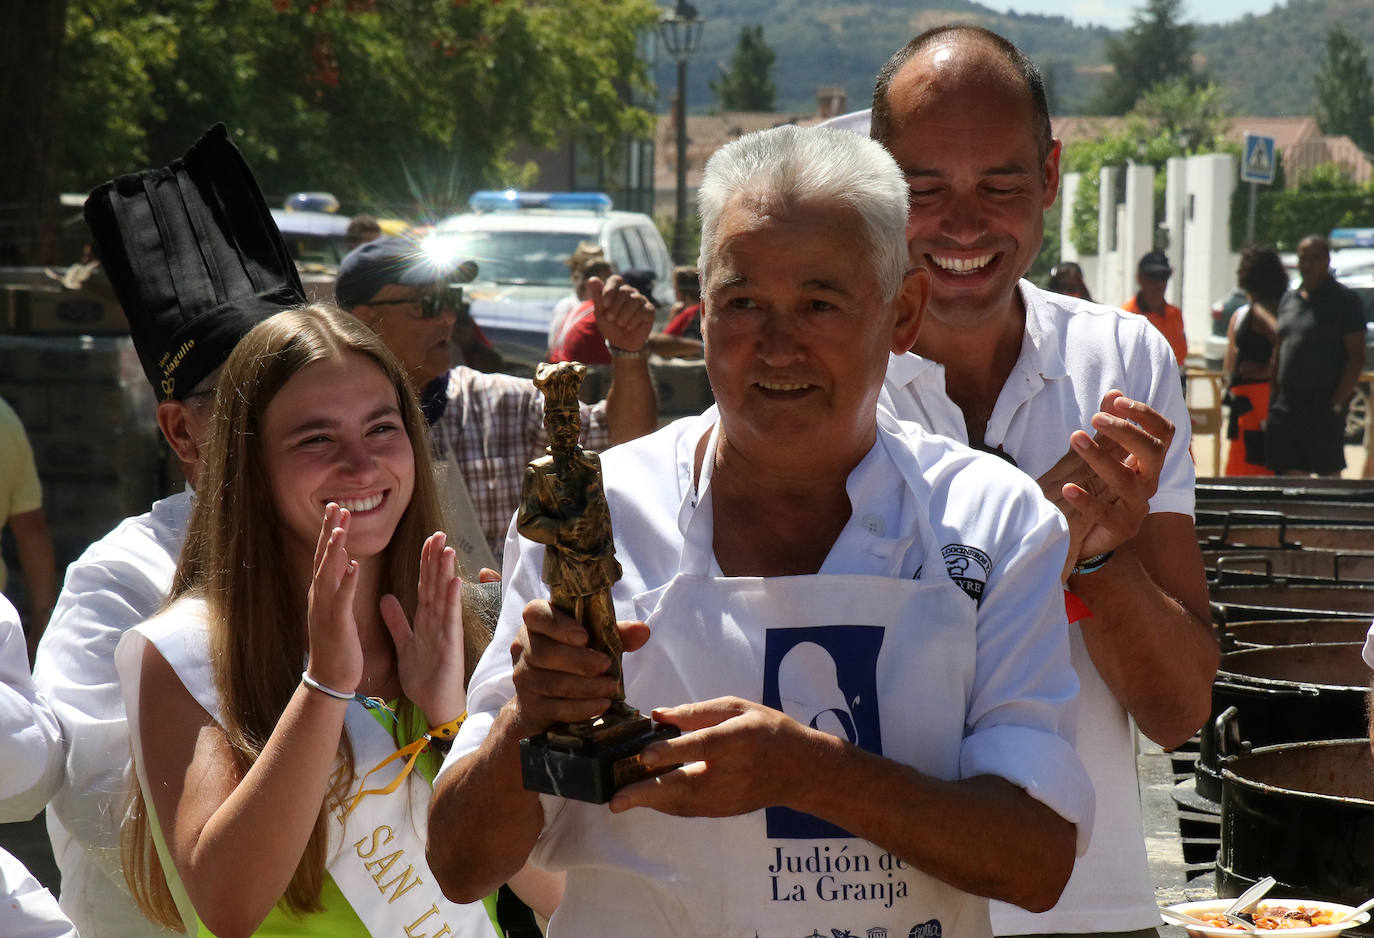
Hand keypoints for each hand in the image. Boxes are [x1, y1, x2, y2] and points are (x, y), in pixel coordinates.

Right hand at [305, 503, 363, 693]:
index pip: (325, 555)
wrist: (330, 677)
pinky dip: (346, 581)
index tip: (337, 509)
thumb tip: (345, 562)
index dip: (330, 531)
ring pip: (328, 574)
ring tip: (340, 529)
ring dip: (334, 551)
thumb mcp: (337, 608)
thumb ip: (339, 585)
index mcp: (322, 592)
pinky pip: (341, 599)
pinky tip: (353, 565)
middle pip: (322, 557)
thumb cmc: (336, 643)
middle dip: (329, 531)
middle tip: (335, 506)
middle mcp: (319, 596)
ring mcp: (325, 609)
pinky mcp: (336, 624)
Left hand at [382, 532, 466, 725]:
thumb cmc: (423, 677)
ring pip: (445, 596)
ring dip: (446, 572)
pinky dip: (453, 600)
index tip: (426, 540)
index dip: (425, 563)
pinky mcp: (451, 643)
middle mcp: (437, 620)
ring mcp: (446, 630)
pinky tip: (455, 581)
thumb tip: (385, 597)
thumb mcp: (404, 644)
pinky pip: (451, 618)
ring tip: (447, 549)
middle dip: (436, 559)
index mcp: (425, 619)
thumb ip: (396, 621)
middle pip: (435, 584)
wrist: (433, 704)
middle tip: (438, 533)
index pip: (424, 585)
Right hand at [508, 599, 649, 736]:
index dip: (558, 624)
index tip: (584, 637)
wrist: (545, 700)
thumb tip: (642, 631)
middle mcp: (523, 647)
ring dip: (587, 687)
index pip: (535, 613)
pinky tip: (601, 704)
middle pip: (546, 653)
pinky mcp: (530, 706)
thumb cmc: (573, 658)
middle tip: (606, 666)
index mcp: (536, 623)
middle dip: (581, 661)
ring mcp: (523, 678)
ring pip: (554, 683)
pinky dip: (583, 707)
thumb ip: (617, 633)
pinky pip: (557, 707)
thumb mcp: (595, 641)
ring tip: (611, 688)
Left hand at [587, 275, 653, 351]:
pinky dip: (633, 321)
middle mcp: (630, 292)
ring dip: (624, 315)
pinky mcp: (649, 310)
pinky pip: (642, 310)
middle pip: (625, 290)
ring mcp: (641, 300)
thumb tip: (592, 279)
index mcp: (617, 290)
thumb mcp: (600, 313)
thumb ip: (597, 297)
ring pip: (634, 300)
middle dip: (615, 306)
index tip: (604, 304)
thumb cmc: (610, 326)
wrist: (622, 343)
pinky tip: (629, 327)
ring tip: (620, 324)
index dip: (610, 290)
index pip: (615, 280)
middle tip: (610, 318)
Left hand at [609, 697, 808, 816]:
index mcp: (739, 737)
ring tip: (621, 799)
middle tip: (617, 800)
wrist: (801, 770)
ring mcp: (730, 796)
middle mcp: (734, 771)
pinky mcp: (726, 811)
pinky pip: (690, 810)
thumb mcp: (738, 708)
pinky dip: (666, 805)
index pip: (703, 745)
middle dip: (649, 793)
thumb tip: (657, 714)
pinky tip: (646, 799)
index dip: (674, 751)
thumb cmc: (767, 729)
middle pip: (687, 784)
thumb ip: (697, 711)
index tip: (645, 756)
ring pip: (684, 803)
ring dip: (651, 802)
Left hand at [1053, 391, 1171, 566]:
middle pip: (1152, 451)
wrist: (1090, 536)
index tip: (1117, 401)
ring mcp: (1137, 507)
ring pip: (1126, 480)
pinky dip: (1086, 500)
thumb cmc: (1099, 489)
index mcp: (1148, 462)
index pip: (1163, 432)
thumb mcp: (1104, 455)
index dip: (1144, 414)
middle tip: (1096, 418)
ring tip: (1075, 438)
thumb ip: (1109, 428)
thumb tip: (1114, 393)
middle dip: (1126, 431)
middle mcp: (1148, 482)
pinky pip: (1106, 514)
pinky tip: (1067, 488)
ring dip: (1099, 457)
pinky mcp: (1122, 529)